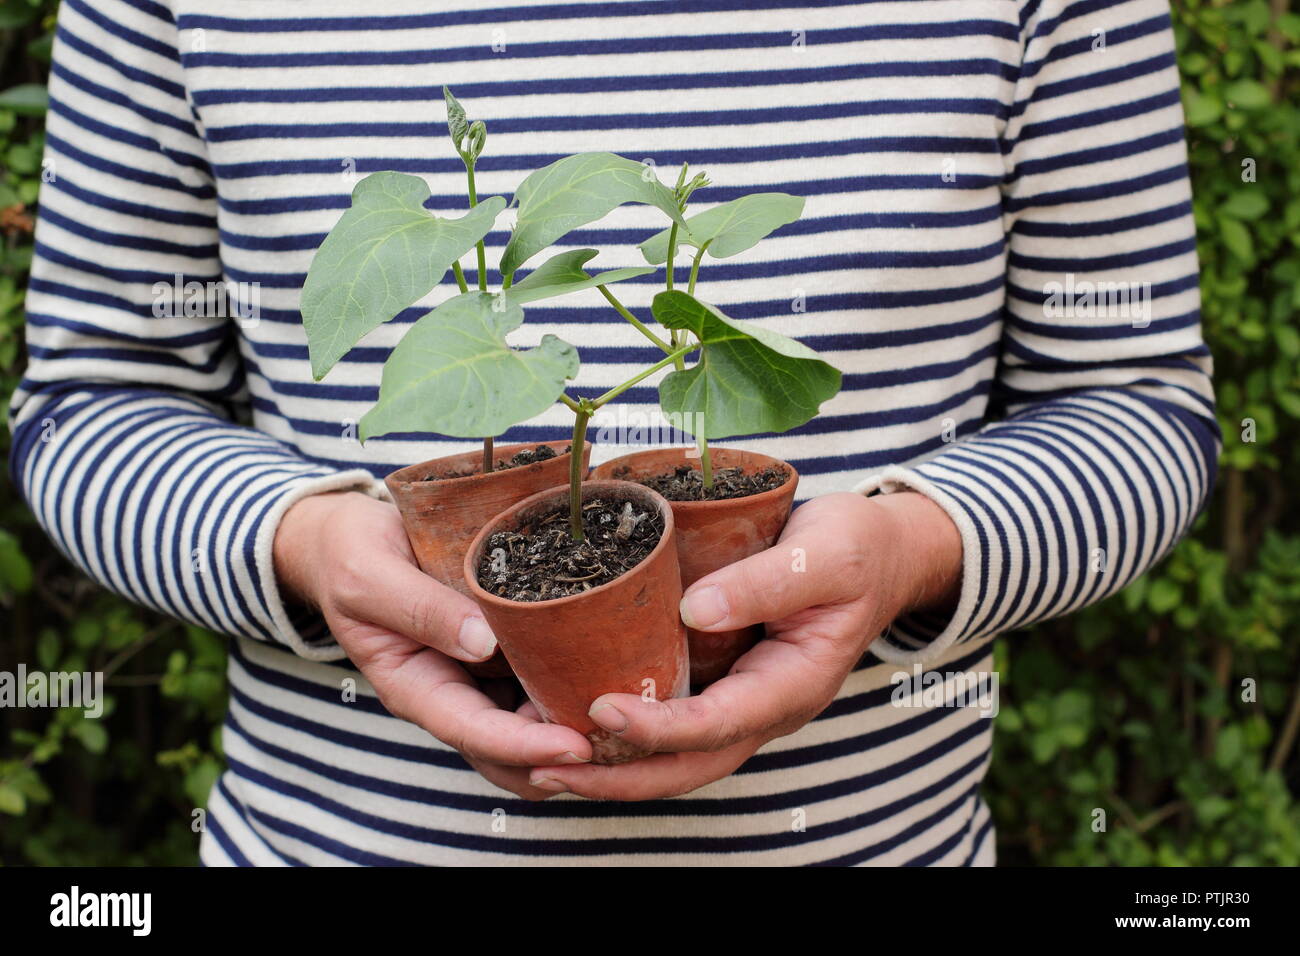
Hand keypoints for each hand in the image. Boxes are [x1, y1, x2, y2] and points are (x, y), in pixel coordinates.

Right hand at [273, 491, 591, 798]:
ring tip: (630, 715)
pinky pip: (542, 680)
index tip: (576, 748)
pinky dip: (576, 685)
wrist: (356, 535)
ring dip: (576, 728)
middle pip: (510, 752)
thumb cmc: (353, 555)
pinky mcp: (504, 650)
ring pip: (532, 724)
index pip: (474, 734)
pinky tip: (616, 669)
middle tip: (620, 743)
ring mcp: (480, 676)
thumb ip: (419, 608)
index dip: (525, 747)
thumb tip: (482, 643)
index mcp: (415, 687)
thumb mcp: (370, 576)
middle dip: (561, 758)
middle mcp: (453, 692)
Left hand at [526, 491, 962, 799]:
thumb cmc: (855, 550)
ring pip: (677, 758)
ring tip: (546, 761)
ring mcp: (743, 701)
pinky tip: (575, 719)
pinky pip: (674, 725)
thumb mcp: (826, 555)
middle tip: (549, 766)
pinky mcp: (724, 683)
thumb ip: (767, 582)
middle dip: (619, 775)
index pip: (718, 724)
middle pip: (689, 765)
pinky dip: (626, 735)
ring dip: (614, 766)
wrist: (880, 554)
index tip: (601, 708)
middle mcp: (764, 708)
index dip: (659, 726)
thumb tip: (695, 609)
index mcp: (793, 684)